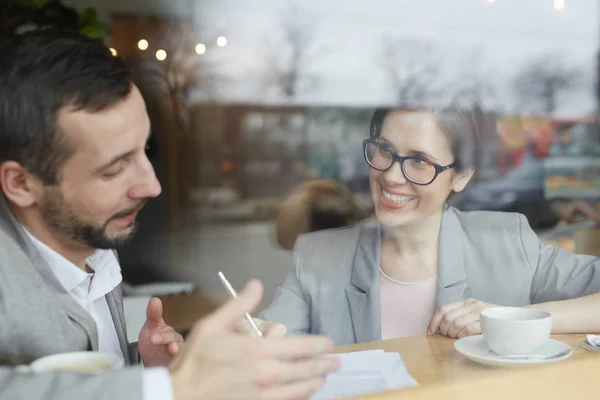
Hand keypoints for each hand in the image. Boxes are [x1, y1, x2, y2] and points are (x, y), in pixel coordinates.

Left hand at [138, 297, 183, 366]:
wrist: (150, 367)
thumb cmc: (153, 347)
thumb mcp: (150, 329)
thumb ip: (153, 315)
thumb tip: (155, 300)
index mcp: (172, 337)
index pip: (171, 335)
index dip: (163, 335)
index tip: (153, 337)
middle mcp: (178, 348)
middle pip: (178, 346)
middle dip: (170, 345)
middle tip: (160, 344)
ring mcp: (177, 361)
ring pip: (180, 358)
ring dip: (175, 356)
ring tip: (170, 354)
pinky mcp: (176, 372)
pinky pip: (179, 371)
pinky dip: (174, 370)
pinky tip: (169, 370)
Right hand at [168, 280, 339, 399]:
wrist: (180, 394)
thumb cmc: (195, 360)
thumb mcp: (212, 324)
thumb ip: (239, 304)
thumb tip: (256, 285)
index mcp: (257, 350)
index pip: (300, 346)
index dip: (318, 344)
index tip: (328, 343)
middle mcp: (266, 374)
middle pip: (305, 369)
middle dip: (324, 364)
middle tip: (335, 361)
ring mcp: (263, 395)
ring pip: (299, 389)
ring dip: (315, 382)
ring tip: (324, 378)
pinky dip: (300, 398)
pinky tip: (304, 394)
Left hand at [427, 298, 494, 337]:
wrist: (513, 319)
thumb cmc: (490, 320)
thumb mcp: (473, 314)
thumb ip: (459, 316)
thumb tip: (439, 327)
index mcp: (466, 302)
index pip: (443, 309)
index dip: (433, 321)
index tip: (429, 332)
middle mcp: (471, 304)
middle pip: (447, 318)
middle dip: (444, 330)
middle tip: (448, 335)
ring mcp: (479, 312)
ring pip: (455, 324)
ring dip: (452, 334)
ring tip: (456, 336)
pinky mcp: (486, 321)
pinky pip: (467, 329)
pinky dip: (462, 335)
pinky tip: (465, 337)